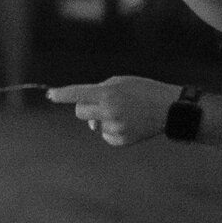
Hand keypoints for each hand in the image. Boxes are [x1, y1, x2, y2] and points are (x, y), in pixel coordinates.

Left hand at [48, 76, 180, 145]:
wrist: (170, 109)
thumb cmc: (144, 91)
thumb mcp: (122, 82)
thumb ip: (99, 92)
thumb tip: (87, 116)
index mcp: (108, 94)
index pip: (76, 94)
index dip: (61, 94)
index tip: (50, 95)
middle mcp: (109, 111)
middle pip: (79, 112)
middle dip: (85, 107)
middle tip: (101, 103)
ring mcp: (115, 127)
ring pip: (94, 124)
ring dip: (102, 118)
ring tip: (124, 112)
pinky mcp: (121, 140)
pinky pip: (105, 135)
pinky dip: (111, 129)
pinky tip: (127, 123)